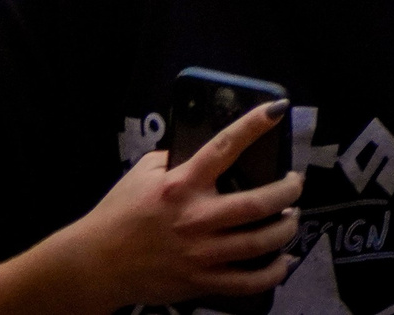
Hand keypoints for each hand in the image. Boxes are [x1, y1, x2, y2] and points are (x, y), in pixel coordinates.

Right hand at [71, 102, 302, 309]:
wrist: (99, 262)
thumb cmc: (118, 214)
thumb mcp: (141, 174)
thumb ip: (173, 160)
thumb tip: (201, 151)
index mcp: (181, 184)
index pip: (224, 147)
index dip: (253, 125)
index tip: (276, 111)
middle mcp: (197, 217)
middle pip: (259, 202)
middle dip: (288, 190)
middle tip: (295, 183)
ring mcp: (203, 253)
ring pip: (263, 241)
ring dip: (287, 228)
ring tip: (291, 218)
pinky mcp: (204, 282)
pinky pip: (251, 281)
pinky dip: (275, 272)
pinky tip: (284, 261)